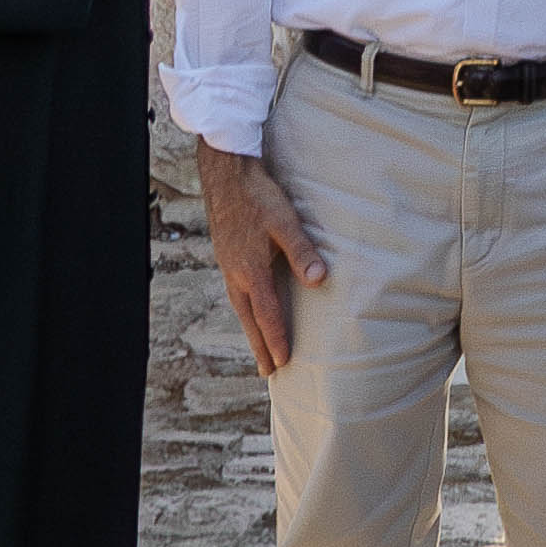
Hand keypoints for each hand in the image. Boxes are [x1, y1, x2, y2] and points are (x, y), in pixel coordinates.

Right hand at [198, 145, 318, 377]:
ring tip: (260, 348)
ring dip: (251, 330)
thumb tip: (319, 279)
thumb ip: (301, 251)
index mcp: (250, 271)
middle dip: (260, 346)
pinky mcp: (227, 257)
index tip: (283, 362)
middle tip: (267, 372)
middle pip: (249, 319)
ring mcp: (229, 266)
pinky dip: (245, 310)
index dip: (276, 339)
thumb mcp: (285, 222)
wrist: (226, 174)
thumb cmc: (258, 196)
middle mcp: (236, 274)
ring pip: (241, 308)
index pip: (267, 314)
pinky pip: (237, 293)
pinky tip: (251, 309)